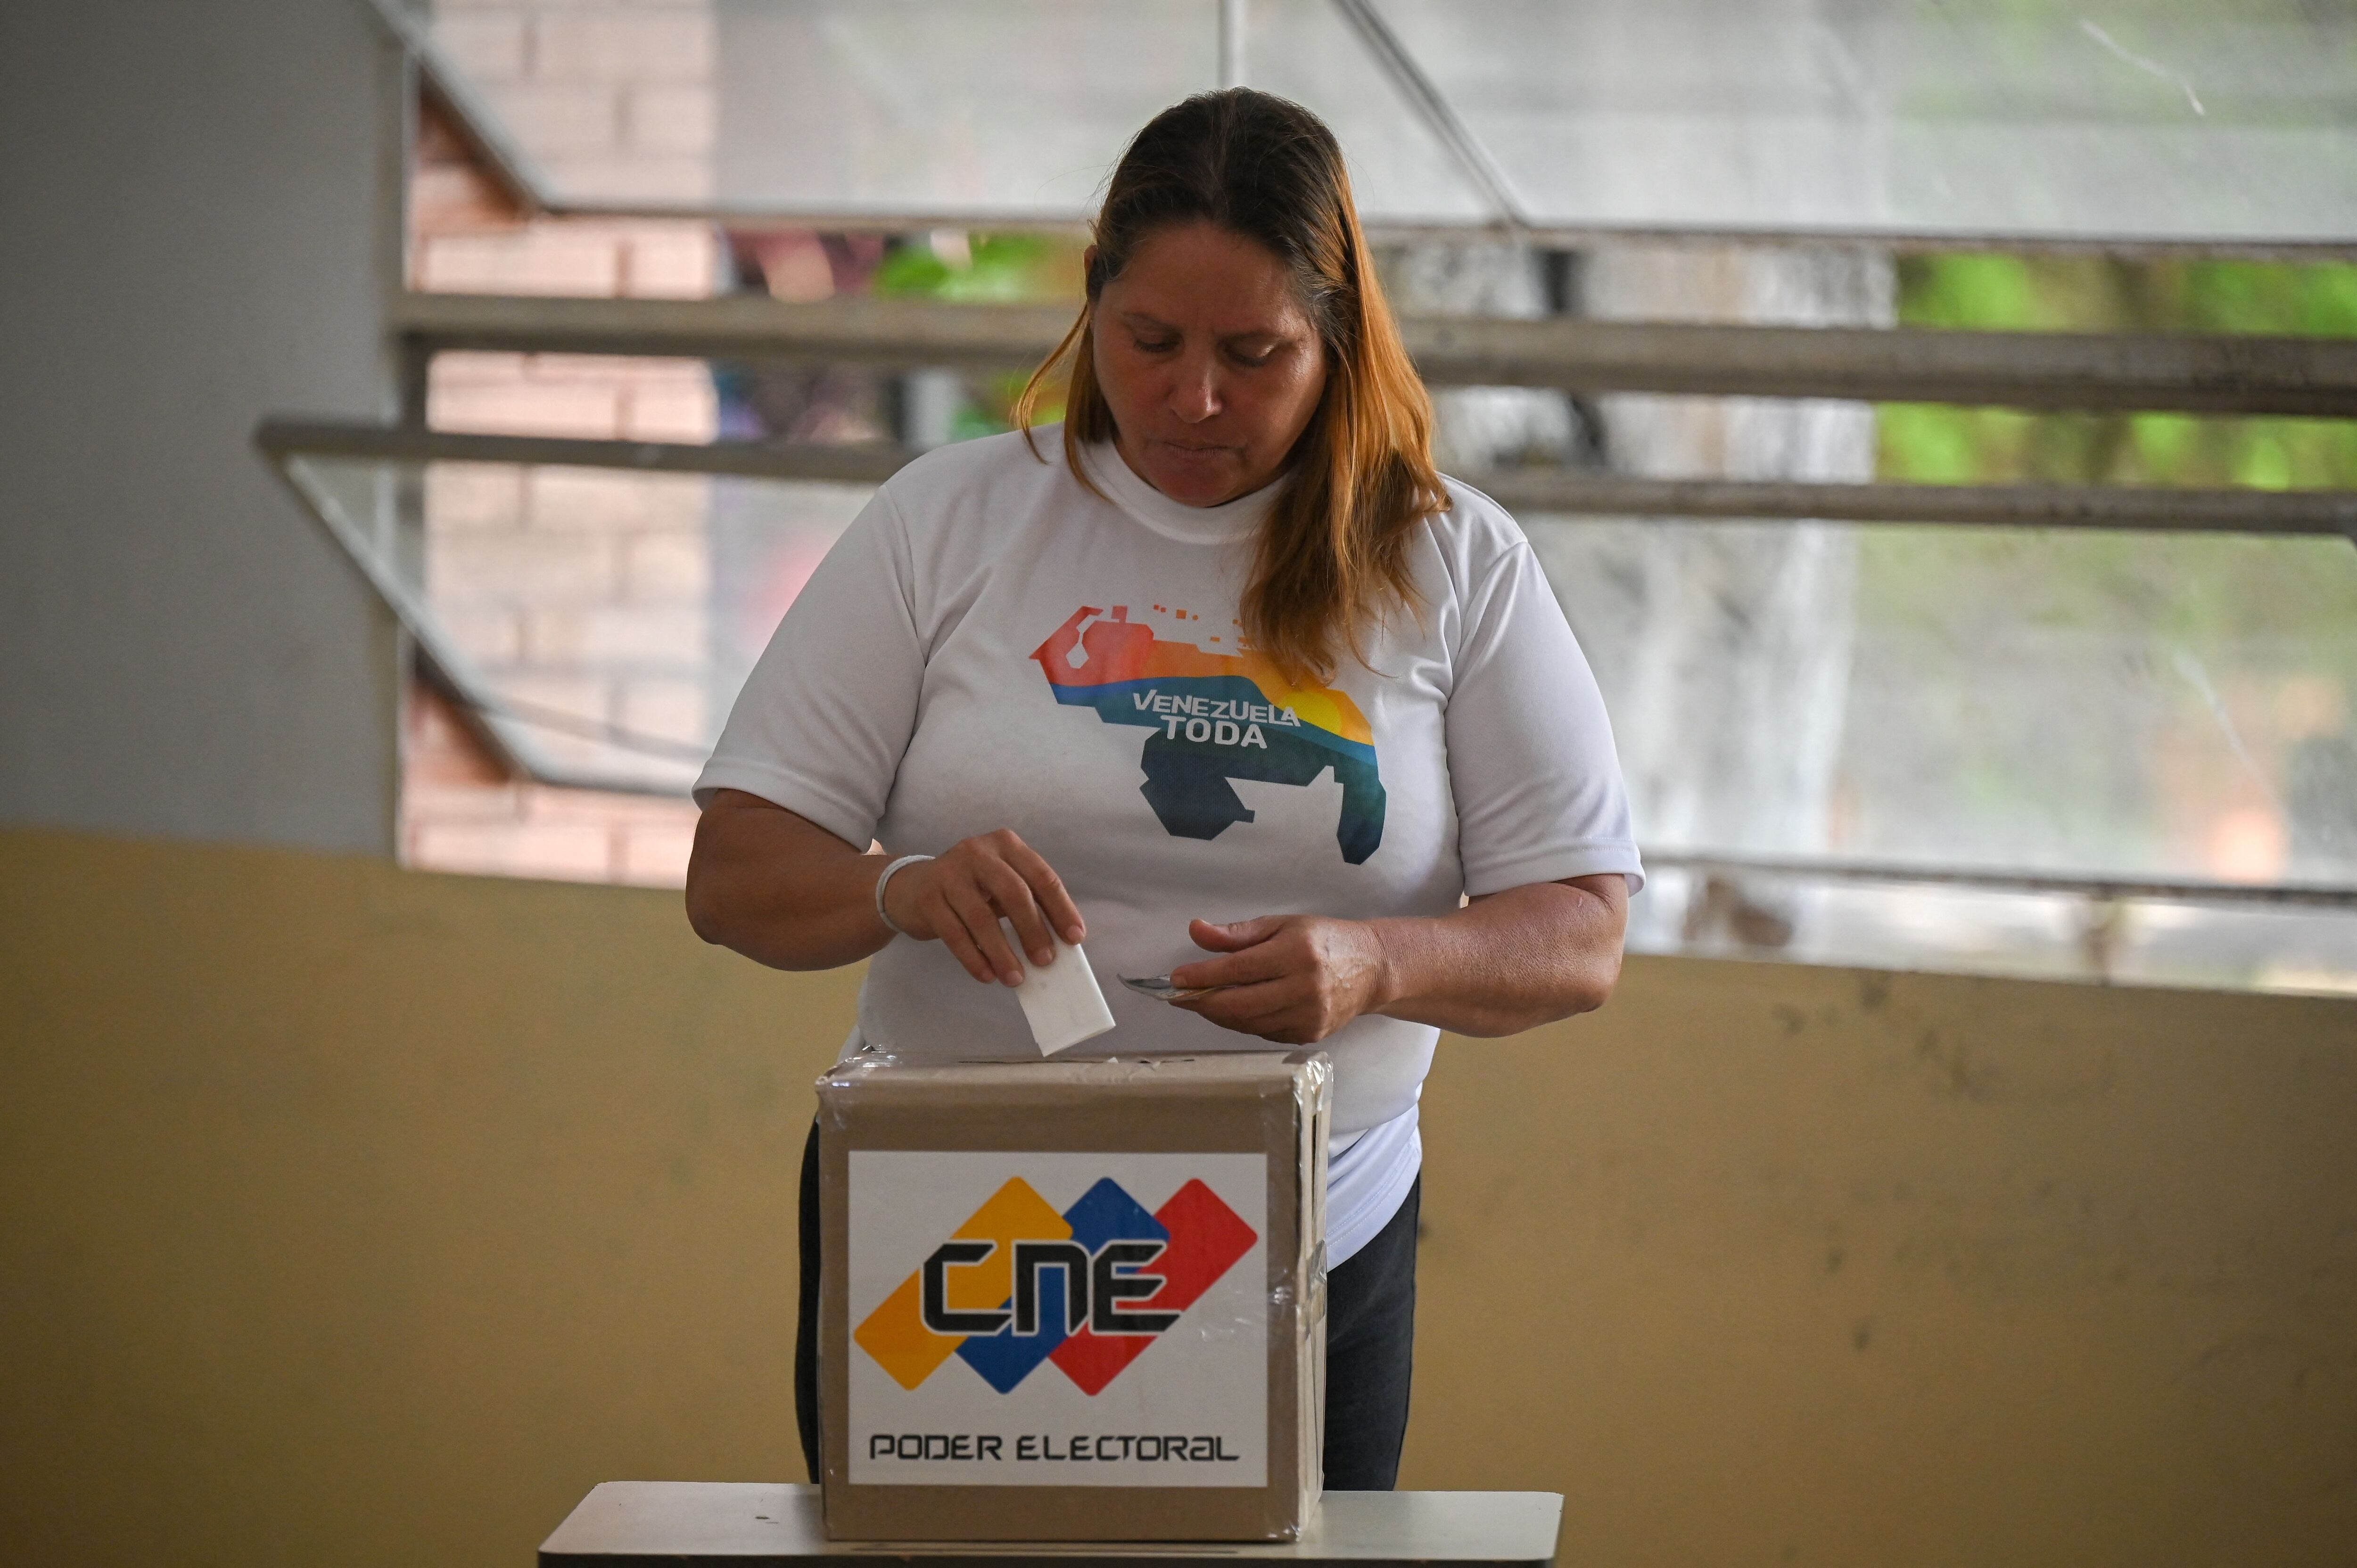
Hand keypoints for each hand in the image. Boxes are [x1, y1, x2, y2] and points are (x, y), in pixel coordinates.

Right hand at [881, 830, 1084, 986]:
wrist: (910, 887)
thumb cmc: (970, 889)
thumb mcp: (1000, 884)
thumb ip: (1027, 904)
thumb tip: (1058, 944)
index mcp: (1006, 845)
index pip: (1042, 877)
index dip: (1061, 909)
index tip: (1075, 938)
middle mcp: (978, 852)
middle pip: (1014, 893)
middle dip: (1033, 930)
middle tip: (1046, 961)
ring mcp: (950, 873)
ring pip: (982, 918)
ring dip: (1002, 952)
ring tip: (1015, 978)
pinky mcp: (928, 897)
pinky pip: (955, 934)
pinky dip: (973, 958)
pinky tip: (987, 975)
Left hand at [1165, 915, 1390, 1043]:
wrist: (1372, 968)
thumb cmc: (1323, 940)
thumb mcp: (1282, 925)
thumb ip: (1237, 933)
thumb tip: (1196, 931)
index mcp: (1296, 953)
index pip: (1238, 970)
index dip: (1202, 976)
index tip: (1177, 978)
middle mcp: (1304, 988)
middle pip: (1239, 1005)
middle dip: (1202, 1002)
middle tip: (1180, 996)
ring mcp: (1308, 1016)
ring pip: (1248, 1023)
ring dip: (1218, 1015)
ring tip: (1203, 1000)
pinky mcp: (1309, 1035)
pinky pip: (1263, 1033)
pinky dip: (1243, 1022)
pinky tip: (1235, 1009)